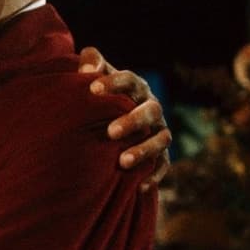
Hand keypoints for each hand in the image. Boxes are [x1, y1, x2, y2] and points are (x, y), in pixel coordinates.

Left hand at [79, 46, 171, 191]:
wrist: (112, 119)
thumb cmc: (99, 96)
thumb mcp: (93, 76)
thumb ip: (90, 62)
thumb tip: (86, 70)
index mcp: (135, 86)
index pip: (128, 80)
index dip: (112, 83)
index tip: (91, 90)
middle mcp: (151, 107)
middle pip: (150, 111)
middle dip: (133, 121)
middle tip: (110, 132)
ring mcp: (159, 131)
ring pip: (161, 139)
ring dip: (144, 150)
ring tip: (123, 162)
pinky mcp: (161, 154)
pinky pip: (164, 165)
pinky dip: (154, 174)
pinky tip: (139, 186)